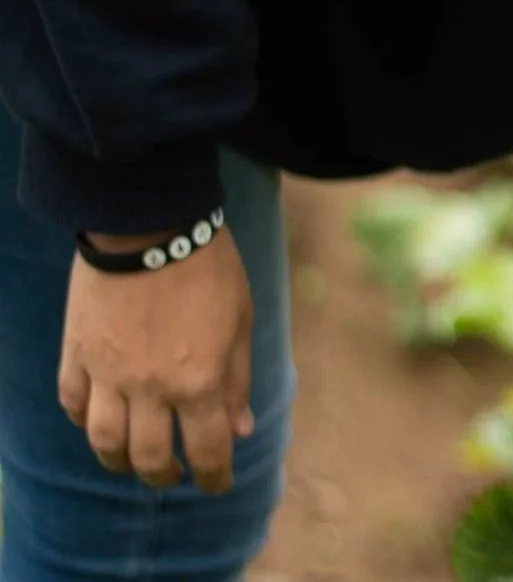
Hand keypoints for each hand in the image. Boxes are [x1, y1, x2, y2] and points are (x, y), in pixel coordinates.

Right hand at [58, 227, 255, 491]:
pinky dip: (82, 420)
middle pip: (147, 456)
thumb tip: (240, 430)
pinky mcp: (77, 354)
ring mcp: (107, 373)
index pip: (205, 450)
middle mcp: (149, 388)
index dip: (213, 476)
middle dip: (163, 475)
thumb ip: (237, 381)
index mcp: (198, 382)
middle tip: (172, 476)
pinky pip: (72, 402)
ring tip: (130, 462)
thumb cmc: (209, 270)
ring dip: (117, 461)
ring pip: (103, 440)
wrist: (150, 228)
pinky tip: (96, 421)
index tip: (217, 484)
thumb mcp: (240, 323)